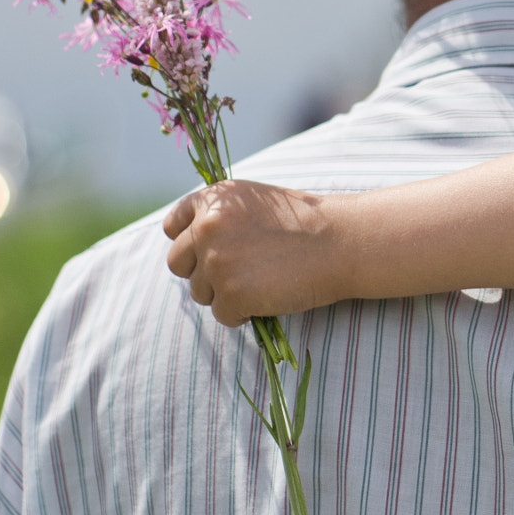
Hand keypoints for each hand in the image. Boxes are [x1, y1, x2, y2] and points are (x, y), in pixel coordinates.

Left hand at [163, 180, 338, 326]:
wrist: (340, 242)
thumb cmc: (304, 223)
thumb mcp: (255, 203)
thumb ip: (220, 216)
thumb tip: (190, 243)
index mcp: (213, 199)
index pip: (173, 226)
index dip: (188, 242)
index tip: (208, 251)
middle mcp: (207, 227)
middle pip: (179, 263)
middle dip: (203, 272)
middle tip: (239, 272)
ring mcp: (217, 261)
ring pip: (201, 292)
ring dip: (226, 293)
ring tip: (262, 280)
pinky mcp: (231, 293)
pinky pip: (223, 315)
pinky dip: (243, 313)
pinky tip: (269, 296)